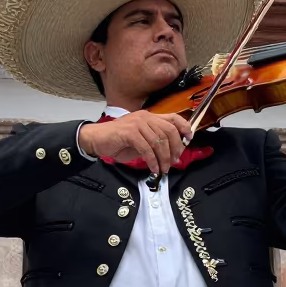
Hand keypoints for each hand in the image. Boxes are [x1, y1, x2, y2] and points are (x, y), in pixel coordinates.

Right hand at [78, 111, 192, 173]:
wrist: (96, 139)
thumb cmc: (118, 142)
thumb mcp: (140, 141)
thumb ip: (154, 143)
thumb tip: (170, 154)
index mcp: (149, 117)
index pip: (173, 118)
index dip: (184, 127)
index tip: (189, 139)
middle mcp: (145, 117)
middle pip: (169, 131)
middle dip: (175, 149)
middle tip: (174, 162)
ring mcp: (137, 123)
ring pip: (159, 141)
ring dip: (163, 158)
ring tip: (163, 169)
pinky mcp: (129, 132)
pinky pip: (146, 147)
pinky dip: (152, 160)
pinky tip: (153, 168)